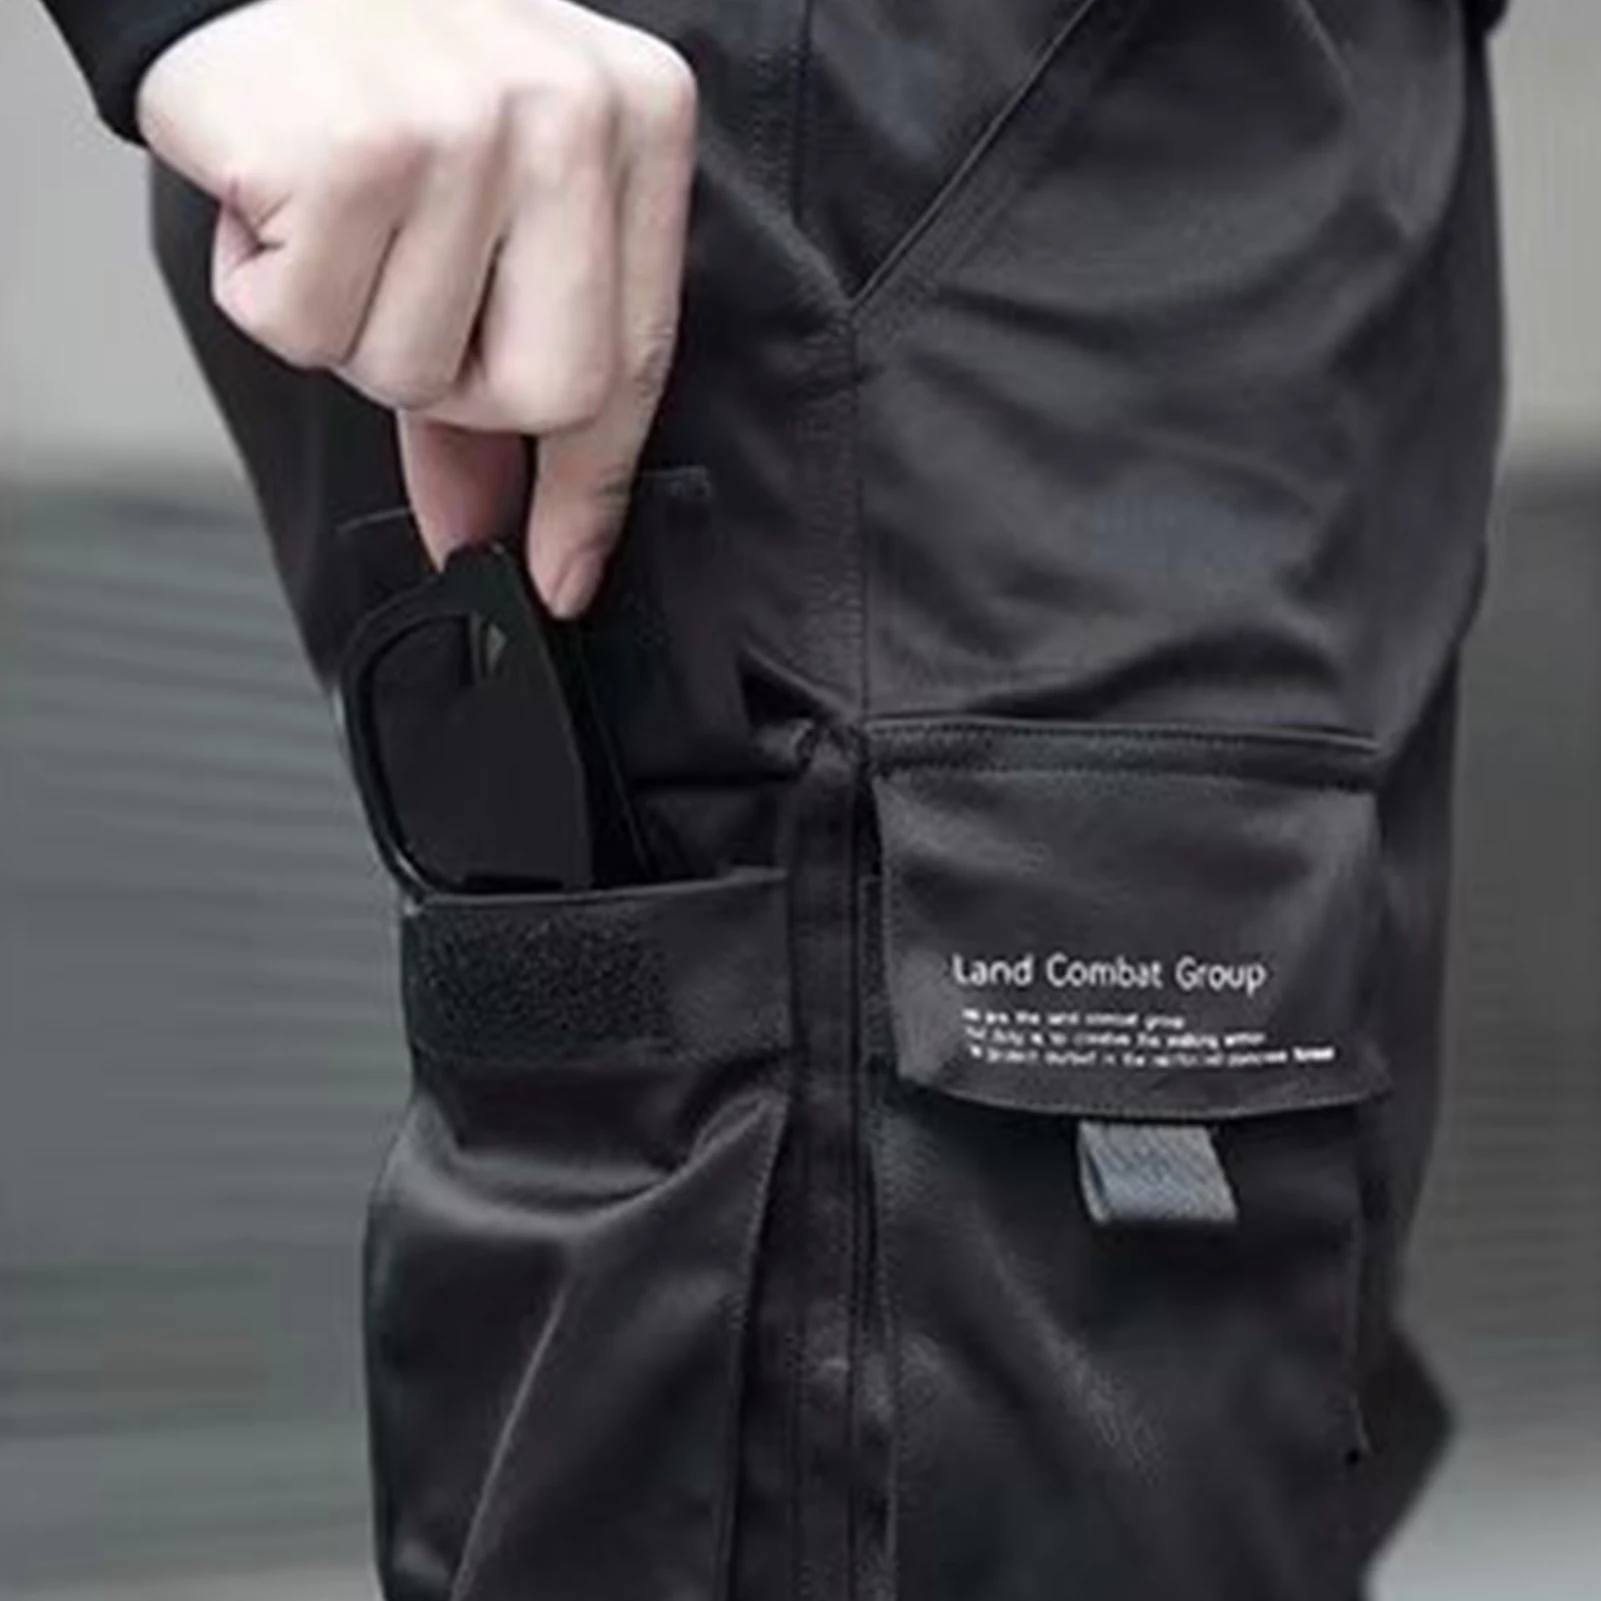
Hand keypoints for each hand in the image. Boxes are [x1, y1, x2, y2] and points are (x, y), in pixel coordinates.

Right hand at [137, 0, 697, 615]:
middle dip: (453, 387)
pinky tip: (274, 201)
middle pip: (547, 394)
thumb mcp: (481, 201)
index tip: (567, 572)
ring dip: (348, 322)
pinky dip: (267, 290)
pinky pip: (311, 330)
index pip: (637, 360)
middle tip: (397, 290)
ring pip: (414, 370)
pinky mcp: (358, 149)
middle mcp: (575, 118)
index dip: (592, 489)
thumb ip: (500, 362)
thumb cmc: (372, 73)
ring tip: (331, 213)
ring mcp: (472, 129)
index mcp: (638, 123)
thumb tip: (490, 523)